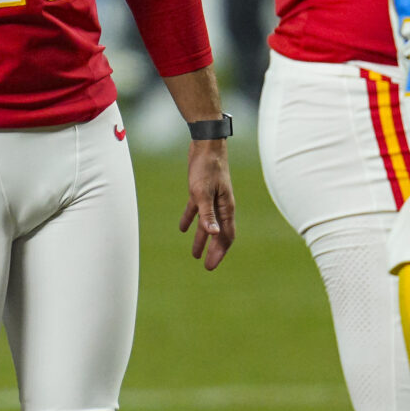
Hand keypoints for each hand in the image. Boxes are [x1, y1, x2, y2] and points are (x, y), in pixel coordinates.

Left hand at [179, 139, 235, 270]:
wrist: (206, 144)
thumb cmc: (207, 167)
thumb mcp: (203, 192)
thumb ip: (208, 214)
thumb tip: (213, 235)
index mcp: (225, 208)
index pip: (226, 236)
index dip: (219, 252)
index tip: (211, 265)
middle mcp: (221, 205)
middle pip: (218, 233)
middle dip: (212, 250)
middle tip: (206, 265)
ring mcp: (212, 198)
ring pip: (207, 223)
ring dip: (201, 238)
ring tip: (195, 253)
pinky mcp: (201, 190)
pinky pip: (197, 210)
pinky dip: (191, 220)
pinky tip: (184, 228)